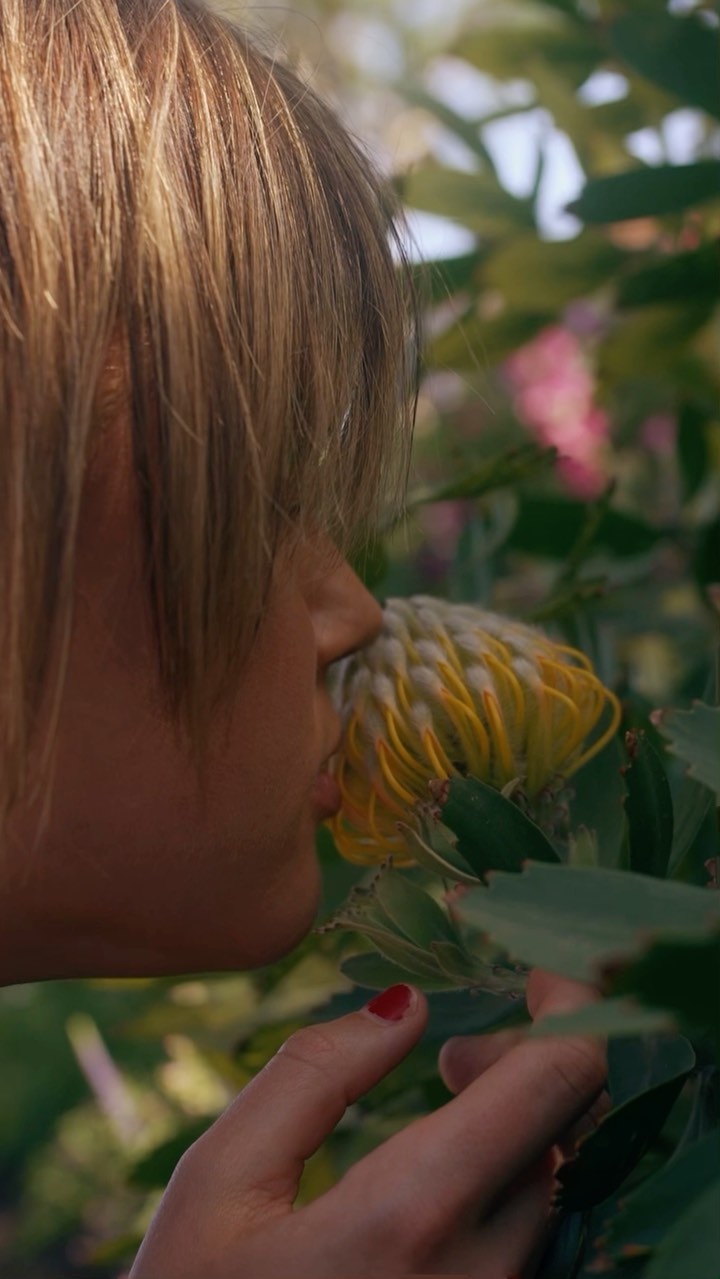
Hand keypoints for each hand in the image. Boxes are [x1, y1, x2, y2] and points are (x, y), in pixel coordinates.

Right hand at [129, 975, 604, 1278]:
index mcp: (414, 1217)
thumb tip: (408, 1007)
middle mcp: (481, 1277)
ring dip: (519, 1125)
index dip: (573, 1007)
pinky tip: (453, 1177)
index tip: (539, 974)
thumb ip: (314, 1075)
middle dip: (526, 1063)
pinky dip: (515, 1183)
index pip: (560, 1082)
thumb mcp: (221, 1183)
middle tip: (452, 1054)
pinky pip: (535, 1243)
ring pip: (555, 1187)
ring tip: (445, 1099)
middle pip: (568, 1130)